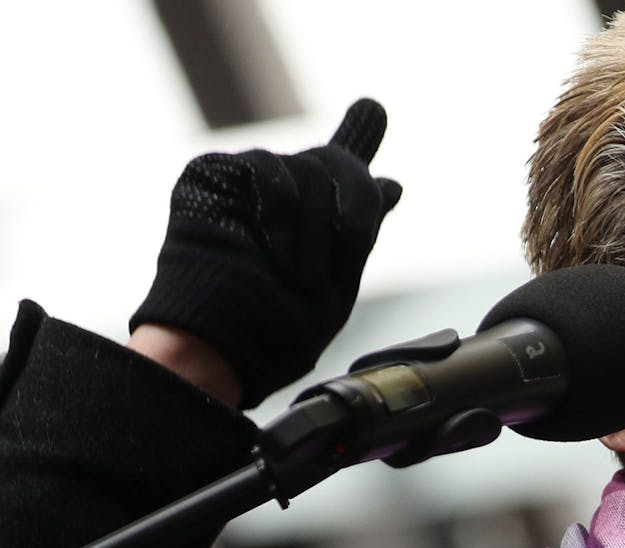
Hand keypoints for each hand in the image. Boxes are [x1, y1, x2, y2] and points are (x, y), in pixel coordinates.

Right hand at [129, 98, 402, 407]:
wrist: (230, 341)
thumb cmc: (281, 329)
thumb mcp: (341, 279)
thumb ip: (361, 227)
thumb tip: (392, 183)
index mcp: (315, 225)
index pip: (341, 174)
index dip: (359, 135)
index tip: (373, 108)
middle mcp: (284, 197)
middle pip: (339, 162)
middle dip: (357, 199)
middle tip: (352, 242)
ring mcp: (247, 183)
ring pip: (307, 166)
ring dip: (315, 225)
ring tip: (299, 272)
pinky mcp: (211, 174)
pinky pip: (268, 167)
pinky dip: (281, 208)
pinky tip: (271, 244)